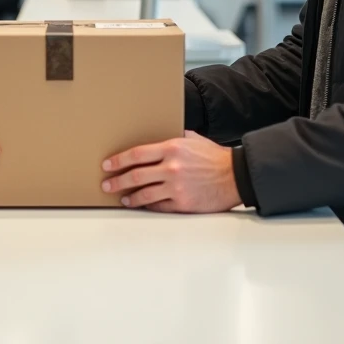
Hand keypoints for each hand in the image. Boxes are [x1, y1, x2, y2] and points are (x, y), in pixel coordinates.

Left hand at [101, 131, 241, 212]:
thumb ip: (174, 138)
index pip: (137, 154)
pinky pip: (159, 207)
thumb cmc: (215, 157)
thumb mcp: (193, 139)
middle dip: (117, 181)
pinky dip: (148, 207)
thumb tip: (158, 136)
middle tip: (107, 184)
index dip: (119, 160)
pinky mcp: (183, 204)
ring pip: (144, 195)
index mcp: (172, 148)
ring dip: (130, 197)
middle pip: (136, 176)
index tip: (107, 165)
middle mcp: (172, 168)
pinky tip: (142, 206)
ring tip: (123, 198)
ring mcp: (177, 187)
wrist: (236, 176)